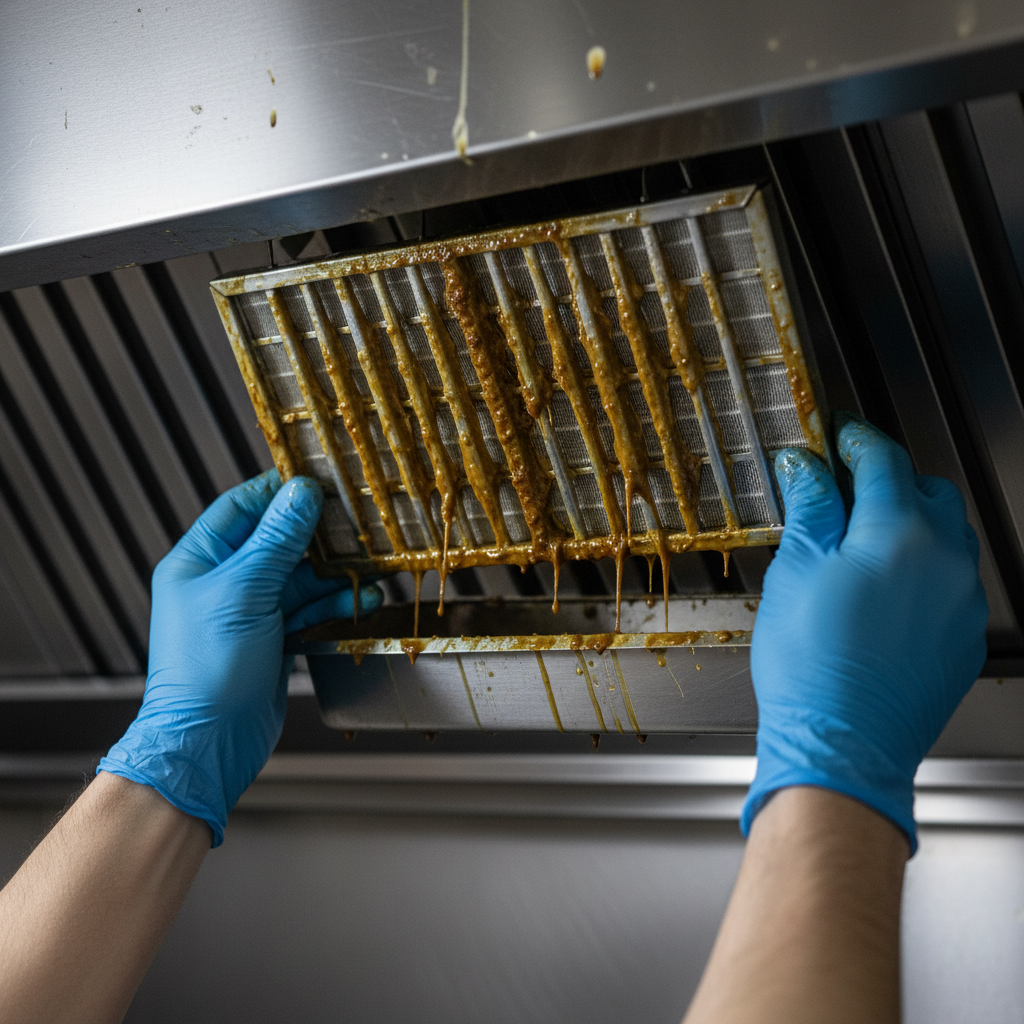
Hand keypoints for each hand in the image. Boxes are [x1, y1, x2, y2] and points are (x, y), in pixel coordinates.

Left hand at [99, 471, 382, 845]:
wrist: (210, 742)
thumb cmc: (208, 668)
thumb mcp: (244, 591)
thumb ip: (276, 540)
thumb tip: (301, 493)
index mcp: (199, 560)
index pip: (242, 507)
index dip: (280, 491)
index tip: (319, 479)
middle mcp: (224, 582)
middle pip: (278, 539)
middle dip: (319, 533)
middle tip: (357, 521)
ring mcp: (250, 611)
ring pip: (300, 577)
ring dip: (335, 573)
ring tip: (372, 567)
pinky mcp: (273, 638)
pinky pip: (308, 609)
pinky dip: (334, 603)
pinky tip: (361, 599)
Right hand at [743, 414, 987, 851]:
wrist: (842, 744)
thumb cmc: (812, 665)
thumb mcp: (795, 570)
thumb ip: (810, 506)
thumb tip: (807, 464)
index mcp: (898, 534)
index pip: (884, 460)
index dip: (855, 439)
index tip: (836, 434)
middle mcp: (944, 560)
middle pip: (926, 492)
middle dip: (888, 480)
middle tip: (845, 487)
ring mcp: (961, 601)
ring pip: (945, 537)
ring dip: (909, 525)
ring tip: (862, 543)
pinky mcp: (963, 637)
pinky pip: (950, 582)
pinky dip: (921, 570)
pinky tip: (882, 592)